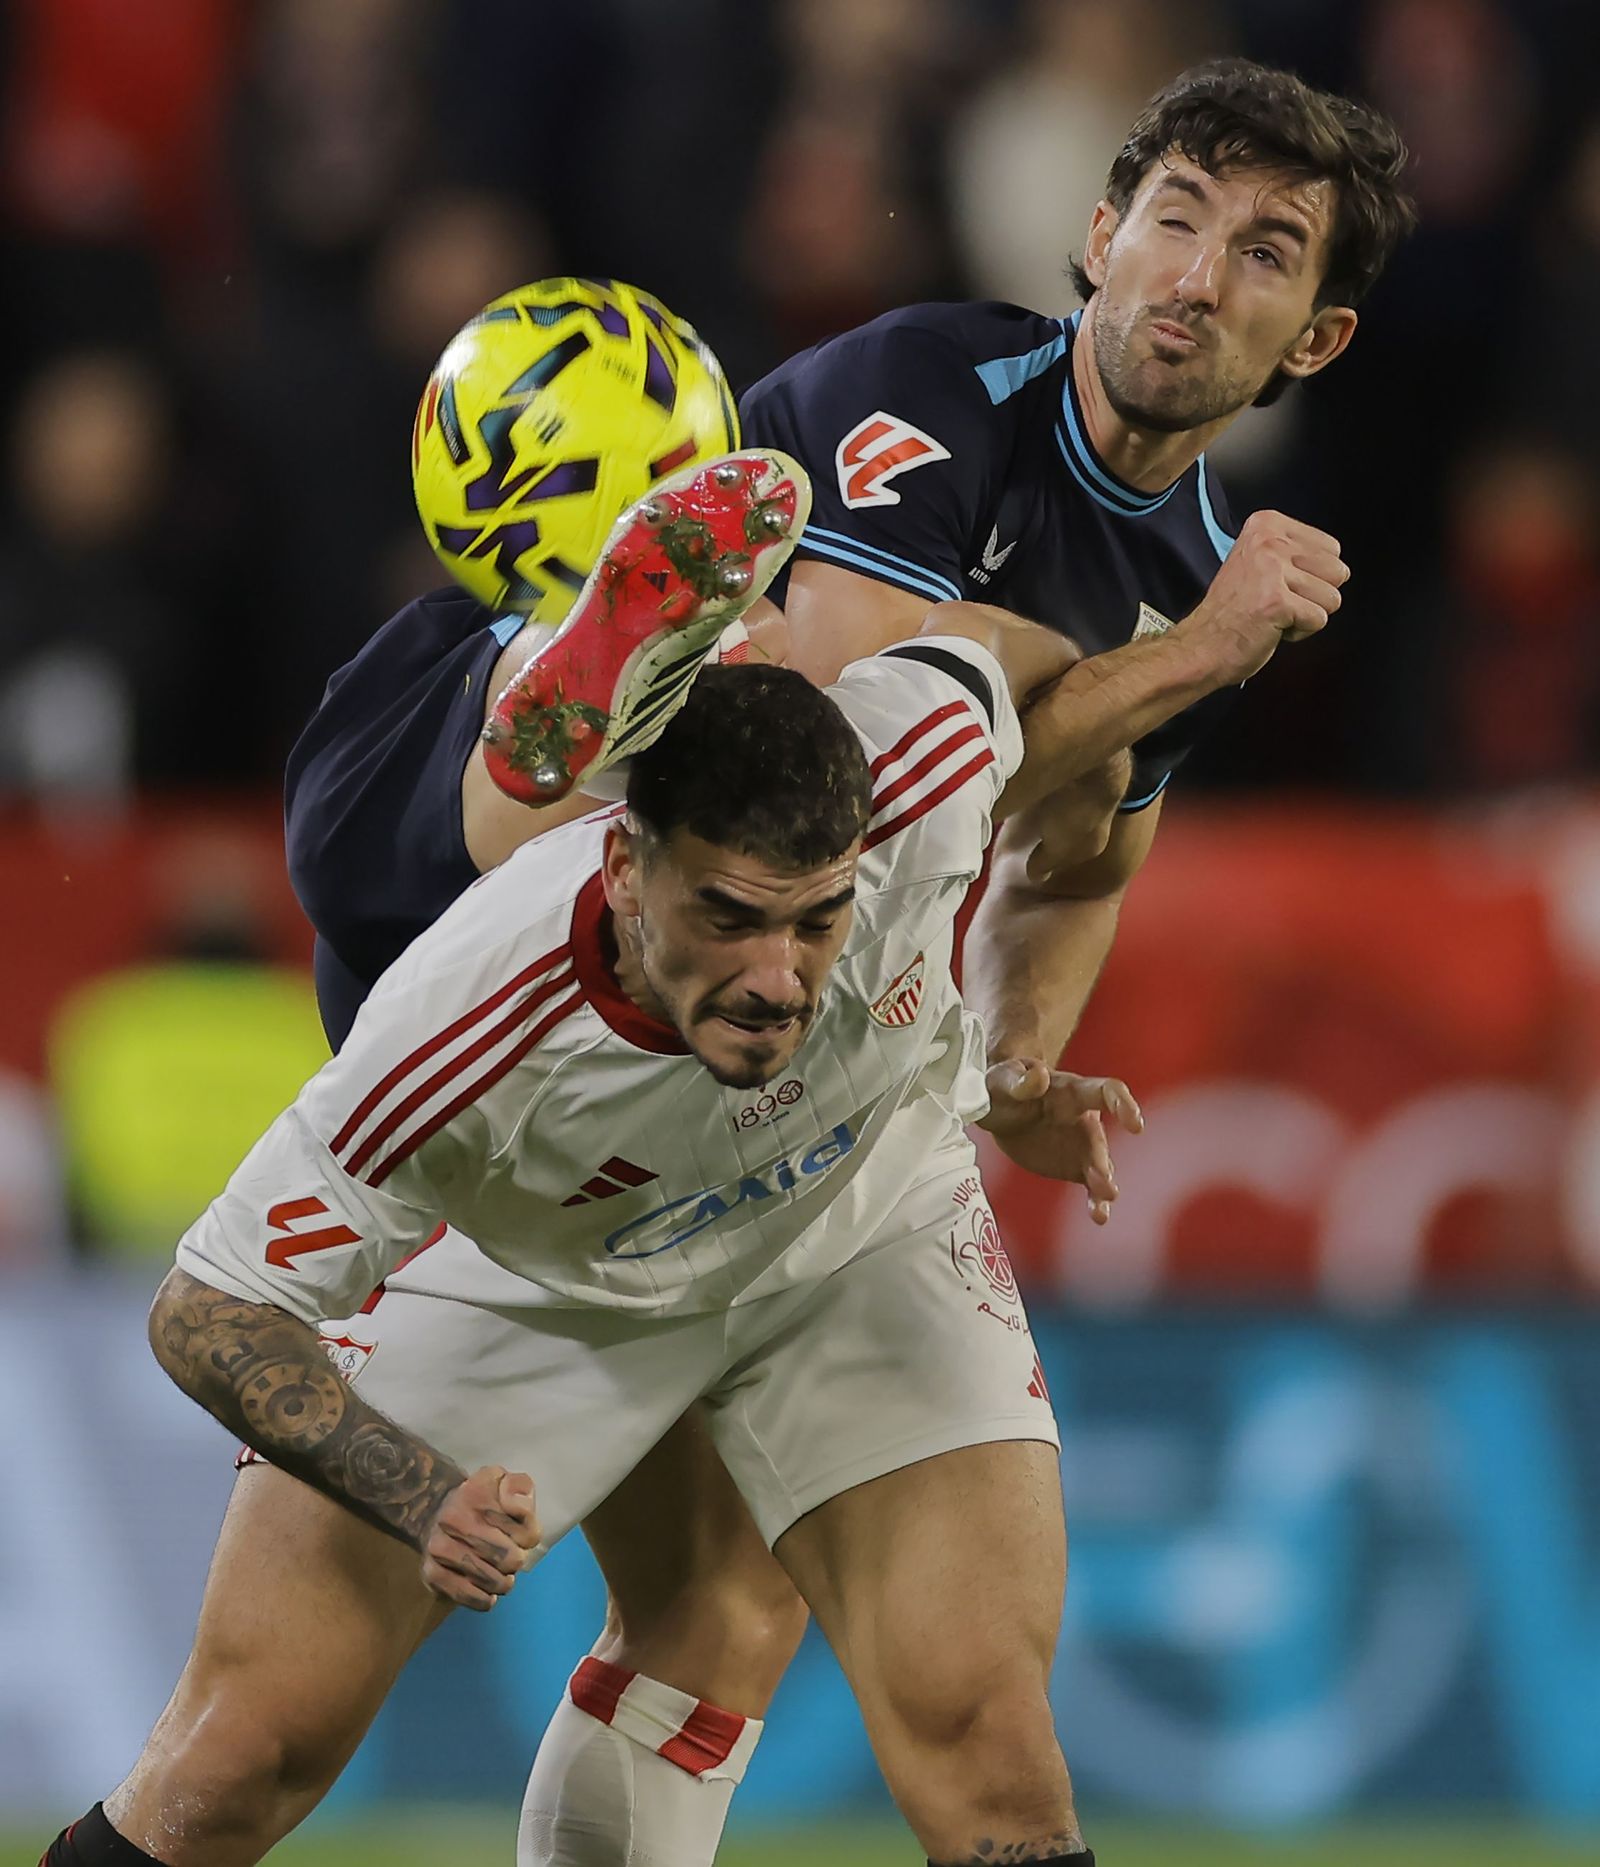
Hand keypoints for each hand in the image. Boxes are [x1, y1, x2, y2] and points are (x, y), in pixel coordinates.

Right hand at [420, 1465, 538, 1610]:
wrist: (433, 1512)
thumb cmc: (480, 1499)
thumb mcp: (504, 1481)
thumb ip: (520, 1488)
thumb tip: (516, 1506)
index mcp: (477, 1494)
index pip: (525, 1532)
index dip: (528, 1537)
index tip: (517, 1533)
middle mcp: (454, 1520)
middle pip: (510, 1560)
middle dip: (515, 1560)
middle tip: (508, 1555)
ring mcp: (440, 1549)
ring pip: (493, 1582)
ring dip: (502, 1581)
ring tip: (498, 1571)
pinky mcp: (431, 1574)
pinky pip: (470, 1598)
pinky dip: (484, 1598)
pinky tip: (486, 1589)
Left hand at [978, 1059, 1142, 1222]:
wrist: (997, 1107)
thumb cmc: (1003, 1084)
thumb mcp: (1003, 1078)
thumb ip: (1020, 1080)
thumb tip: (1039, 1075)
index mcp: (1070, 1090)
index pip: (1105, 1092)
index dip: (1123, 1105)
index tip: (1135, 1123)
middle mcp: (1083, 1118)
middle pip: (1099, 1138)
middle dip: (1101, 1159)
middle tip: (1104, 1179)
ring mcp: (1081, 1144)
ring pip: (1099, 1165)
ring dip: (1103, 1183)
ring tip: (1105, 1201)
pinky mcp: (1073, 1166)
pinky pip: (1090, 1184)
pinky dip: (1096, 1200)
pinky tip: (1100, 1216)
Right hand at [1181, 509, 1349, 683]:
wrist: (1200, 647)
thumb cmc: (1230, 613)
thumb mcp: (1259, 561)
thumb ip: (1295, 554)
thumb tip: (1337, 566)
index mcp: (1266, 524)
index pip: (1332, 548)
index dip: (1311, 575)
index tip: (1278, 584)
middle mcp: (1269, 541)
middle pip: (1337, 570)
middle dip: (1314, 595)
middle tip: (1278, 601)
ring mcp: (1272, 570)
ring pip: (1332, 597)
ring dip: (1306, 615)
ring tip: (1274, 615)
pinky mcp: (1277, 602)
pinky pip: (1319, 620)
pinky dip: (1299, 632)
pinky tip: (1272, 628)